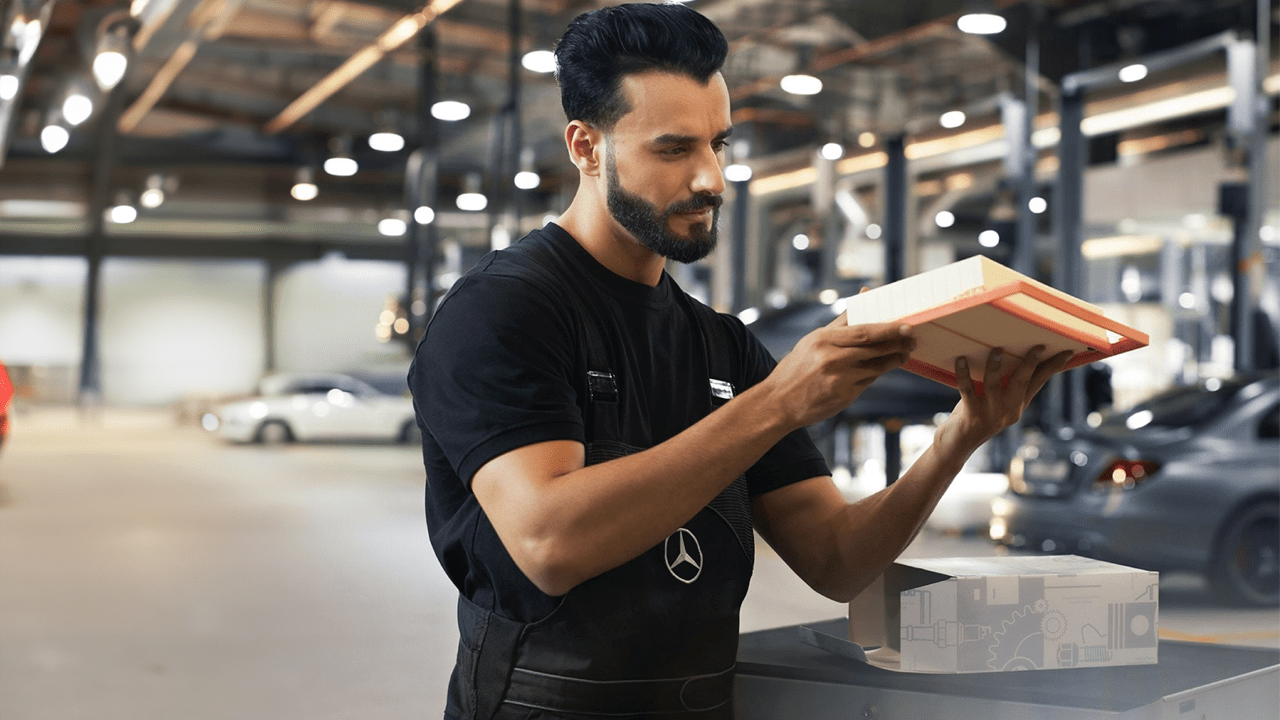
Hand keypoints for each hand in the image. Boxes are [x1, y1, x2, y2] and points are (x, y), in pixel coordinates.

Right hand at [766, 312, 916, 428]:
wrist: (779, 401)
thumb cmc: (797, 367)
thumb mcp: (813, 340)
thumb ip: (842, 320)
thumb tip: (865, 295)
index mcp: (823, 339)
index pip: (863, 332)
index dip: (888, 329)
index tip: (907, 326)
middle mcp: (831, 358)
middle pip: (874, 349)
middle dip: (897, 344)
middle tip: (912, 340)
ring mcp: (838, 379)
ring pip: (875, 367)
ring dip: (894, 360)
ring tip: (904, 354)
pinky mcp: (843, 396)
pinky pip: (867, 382)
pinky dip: (876, 374)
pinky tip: (882, 369)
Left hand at [937, 345, 1070, 452]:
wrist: (958, 445)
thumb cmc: (976, 416)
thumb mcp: (996, 403)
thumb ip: (1005, 386)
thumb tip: (1010, 353)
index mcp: (1017, 405)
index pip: (1039, 382)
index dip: (1053, 367)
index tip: (1067, 352)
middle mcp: (1008, 410)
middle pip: (1022, 382)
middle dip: (1031, 363)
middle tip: (1039, 346)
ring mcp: (989, 413)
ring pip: (994, 385)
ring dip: (995, 367)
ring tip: (997, 350)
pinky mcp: (971, 415)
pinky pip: (967, 390)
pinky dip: (964, 374)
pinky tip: (961, 359)